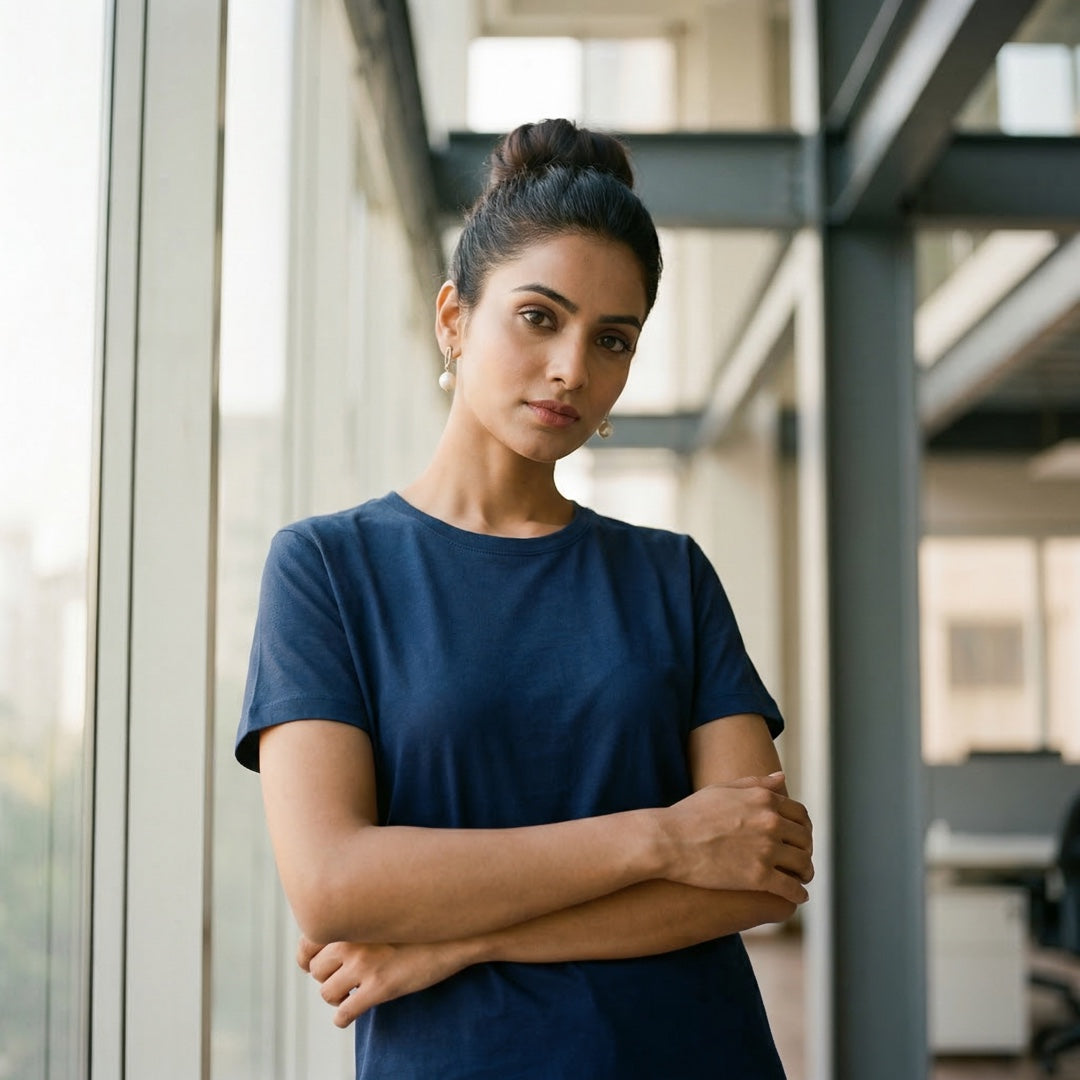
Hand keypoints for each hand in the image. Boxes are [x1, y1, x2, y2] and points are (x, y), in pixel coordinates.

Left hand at [297, 936, 478, 1027]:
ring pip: (327, 993)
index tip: (313, 966)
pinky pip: (344, 1013)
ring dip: (337, 997)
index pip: (306, 943)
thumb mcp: (382, 911)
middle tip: (344, 979)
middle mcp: (351, 939)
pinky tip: (352, 1014)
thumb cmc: (419, 921)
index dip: (307, 959)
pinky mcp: (379, 988)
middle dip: (328, 977)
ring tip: (353, 993)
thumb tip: (329, 941)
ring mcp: (364, 964)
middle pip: (316, 971)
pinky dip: (344, 1018)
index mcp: (350, 918)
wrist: (454, 933)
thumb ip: (356, 920)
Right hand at [657, 772, 813, 903]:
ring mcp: (766, 850)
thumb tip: (782, 778)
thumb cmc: (690, 814)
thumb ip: (756, 783)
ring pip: (802, 864)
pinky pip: (791, 888)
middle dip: (805, 850)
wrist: (669, 841)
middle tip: (800, 859)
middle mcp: (770, 822)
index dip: (803, 827)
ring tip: (801, 878)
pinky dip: (798, 894)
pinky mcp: (759, 877)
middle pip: (804, 839)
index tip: (799, 837)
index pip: (800, 814)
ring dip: (806, 872)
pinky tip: (796, 897)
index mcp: (764, 800)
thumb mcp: (723, 789)